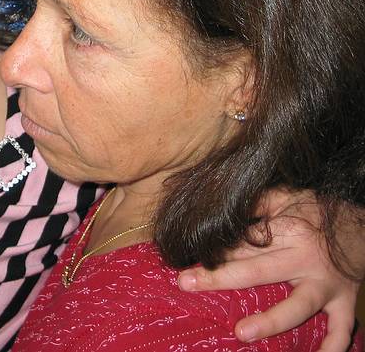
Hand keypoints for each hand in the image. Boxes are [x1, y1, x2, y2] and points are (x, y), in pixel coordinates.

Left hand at [177, 189, 362, 351]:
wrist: (361, 225)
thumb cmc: (317, 211)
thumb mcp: (285, 197)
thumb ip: (256, 203)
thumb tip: (223, 209)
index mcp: (287, 232)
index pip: (243, 244)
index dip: (215, 252)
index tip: (186, 258)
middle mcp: (304, 259)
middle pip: (257, 271)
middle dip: (220, 278)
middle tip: (187, 284)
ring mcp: (325, 284)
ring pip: (297, 306)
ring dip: (270, 321)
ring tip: (241, 332)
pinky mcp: (343, 301)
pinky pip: (340, 328)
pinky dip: (332, 345)